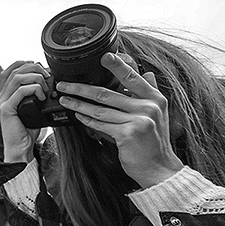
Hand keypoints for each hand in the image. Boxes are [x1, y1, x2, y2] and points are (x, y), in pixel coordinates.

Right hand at [0, 61, 50, 162]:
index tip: (40, 68)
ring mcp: (3, 102)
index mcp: (7, 94)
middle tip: (47, 77)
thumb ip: (37, 95)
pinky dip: (34, 90)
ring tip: (45, 89)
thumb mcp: (34, 108)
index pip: (11, 69)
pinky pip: (20, 91)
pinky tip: (41, 98)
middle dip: (34, 69)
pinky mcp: (6, 109)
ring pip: (17, 78)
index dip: (26, 63)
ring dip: (35, 79)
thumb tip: (50, 82)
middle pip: (15, 70)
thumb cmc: (28, 131)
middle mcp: (2, 96)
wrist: (20, 149)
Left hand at [56, 52, 183, 187]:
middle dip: (81, 88)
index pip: (132, 77)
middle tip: (64, 85)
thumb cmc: (154, 142)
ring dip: (78, 104)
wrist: (160, 169)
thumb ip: (151, 92)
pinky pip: (101, 124)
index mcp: (155, 98)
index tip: (104, 56)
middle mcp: (148, 107)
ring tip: (64, 100)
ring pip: (100, 109)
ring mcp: (139, 120)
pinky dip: (87, 120)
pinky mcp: (128, 134)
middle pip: (107, 93)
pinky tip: (77, 116)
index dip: (118, 65)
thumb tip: (147, 72)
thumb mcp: (159, 114)